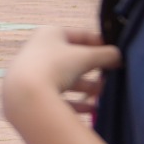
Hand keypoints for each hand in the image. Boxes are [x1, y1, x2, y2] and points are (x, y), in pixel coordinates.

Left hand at [3, 25, 121, 132]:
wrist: (25, 95)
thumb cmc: (56, 66)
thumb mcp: (86, 57)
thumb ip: (106, 55)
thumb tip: (119, 56)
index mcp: (49, 34)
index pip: (80, 35)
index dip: (100, 43)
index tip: (116, 53)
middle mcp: (37, 51)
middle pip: (72, 59)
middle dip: (93, 68)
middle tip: (112, 76)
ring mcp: (32, 73)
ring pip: (66, 79)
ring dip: (87, 87)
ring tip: (104, 94)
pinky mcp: (31, 94)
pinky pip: (58, 97)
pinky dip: (75, 102)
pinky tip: (92, 109)